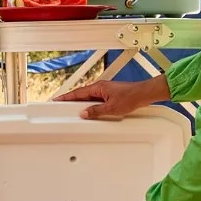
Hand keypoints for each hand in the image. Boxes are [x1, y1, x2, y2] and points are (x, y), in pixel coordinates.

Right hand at [53, 77, 169, 119]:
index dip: (66, 97)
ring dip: (82, 104)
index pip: (78, 93)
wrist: (144, 94)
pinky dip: (91, 106)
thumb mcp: (111, 108)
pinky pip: (96, 100)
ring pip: (89, 98)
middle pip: (82, 95)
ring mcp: (105, 91)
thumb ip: (96, 111)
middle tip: (61, 106)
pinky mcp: (110, 96)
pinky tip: (90, 112)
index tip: (57, 99)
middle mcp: (100, 88)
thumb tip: (84, 113)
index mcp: (98, 87)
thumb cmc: (131, 97)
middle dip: (71, 101)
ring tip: (74, 112)